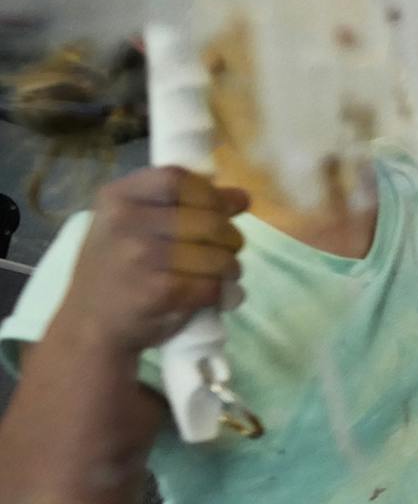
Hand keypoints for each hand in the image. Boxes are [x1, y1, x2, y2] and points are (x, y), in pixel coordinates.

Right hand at [51, 167, 246, 354]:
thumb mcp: (133, 226)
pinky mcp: (160, 292)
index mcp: (118, 197)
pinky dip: (223, 293)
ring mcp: (142, 257)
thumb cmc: (117, 270)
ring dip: (231, 268)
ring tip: (220, 275)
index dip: (211, 194)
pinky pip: (214, 286)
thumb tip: (241, 197)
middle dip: (231, 237)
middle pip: (210, 219)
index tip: (221, 210)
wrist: (90, 324)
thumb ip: (181, 206)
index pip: (179, 179)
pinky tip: (214, 295)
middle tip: (225, 250)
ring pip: (219, 255)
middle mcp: (127, 222)